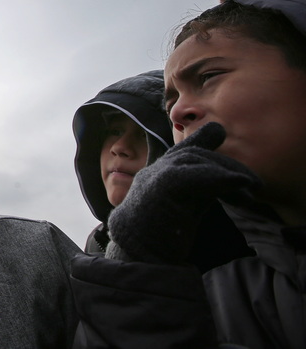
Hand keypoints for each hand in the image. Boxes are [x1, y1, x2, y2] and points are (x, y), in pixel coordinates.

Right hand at [107, 122, 260, 263]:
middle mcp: (154, 171)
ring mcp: (156, 175)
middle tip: (253, 183)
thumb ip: (199, 195)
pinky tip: (239, 184)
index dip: (200, 140)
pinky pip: (196, 173)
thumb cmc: (158, 240)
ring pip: (195, 159)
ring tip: (250, 186)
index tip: (217, 132)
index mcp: (157, 177)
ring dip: (228, 171)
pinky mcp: (163, 184)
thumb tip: (228, 184)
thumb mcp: (182, 212)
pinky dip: (220, 177)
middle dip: (226, 164)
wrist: (136, 256)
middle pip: (194, 153)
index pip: (181, 152)